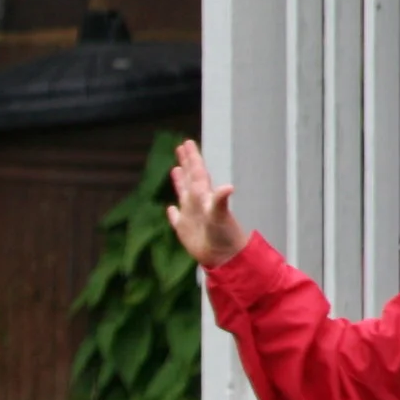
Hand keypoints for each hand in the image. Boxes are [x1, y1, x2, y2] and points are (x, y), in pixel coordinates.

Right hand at [166, 140, 250, 267]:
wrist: (225, 257)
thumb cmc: (224, 235)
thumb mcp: (220, 215)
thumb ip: (220, 200)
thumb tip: (228, 187)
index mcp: (203, 196)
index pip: (196, 172)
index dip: (192, 158)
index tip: (186, 143)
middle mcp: (197, 203)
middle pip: (190, 178)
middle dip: (186, 162)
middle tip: (181, 146)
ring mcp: (191, 216)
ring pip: (183, 194)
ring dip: (179, 181)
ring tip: (175, 169)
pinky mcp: (185, 230)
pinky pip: (176, 219)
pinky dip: (173, 213)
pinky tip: (171, 209)